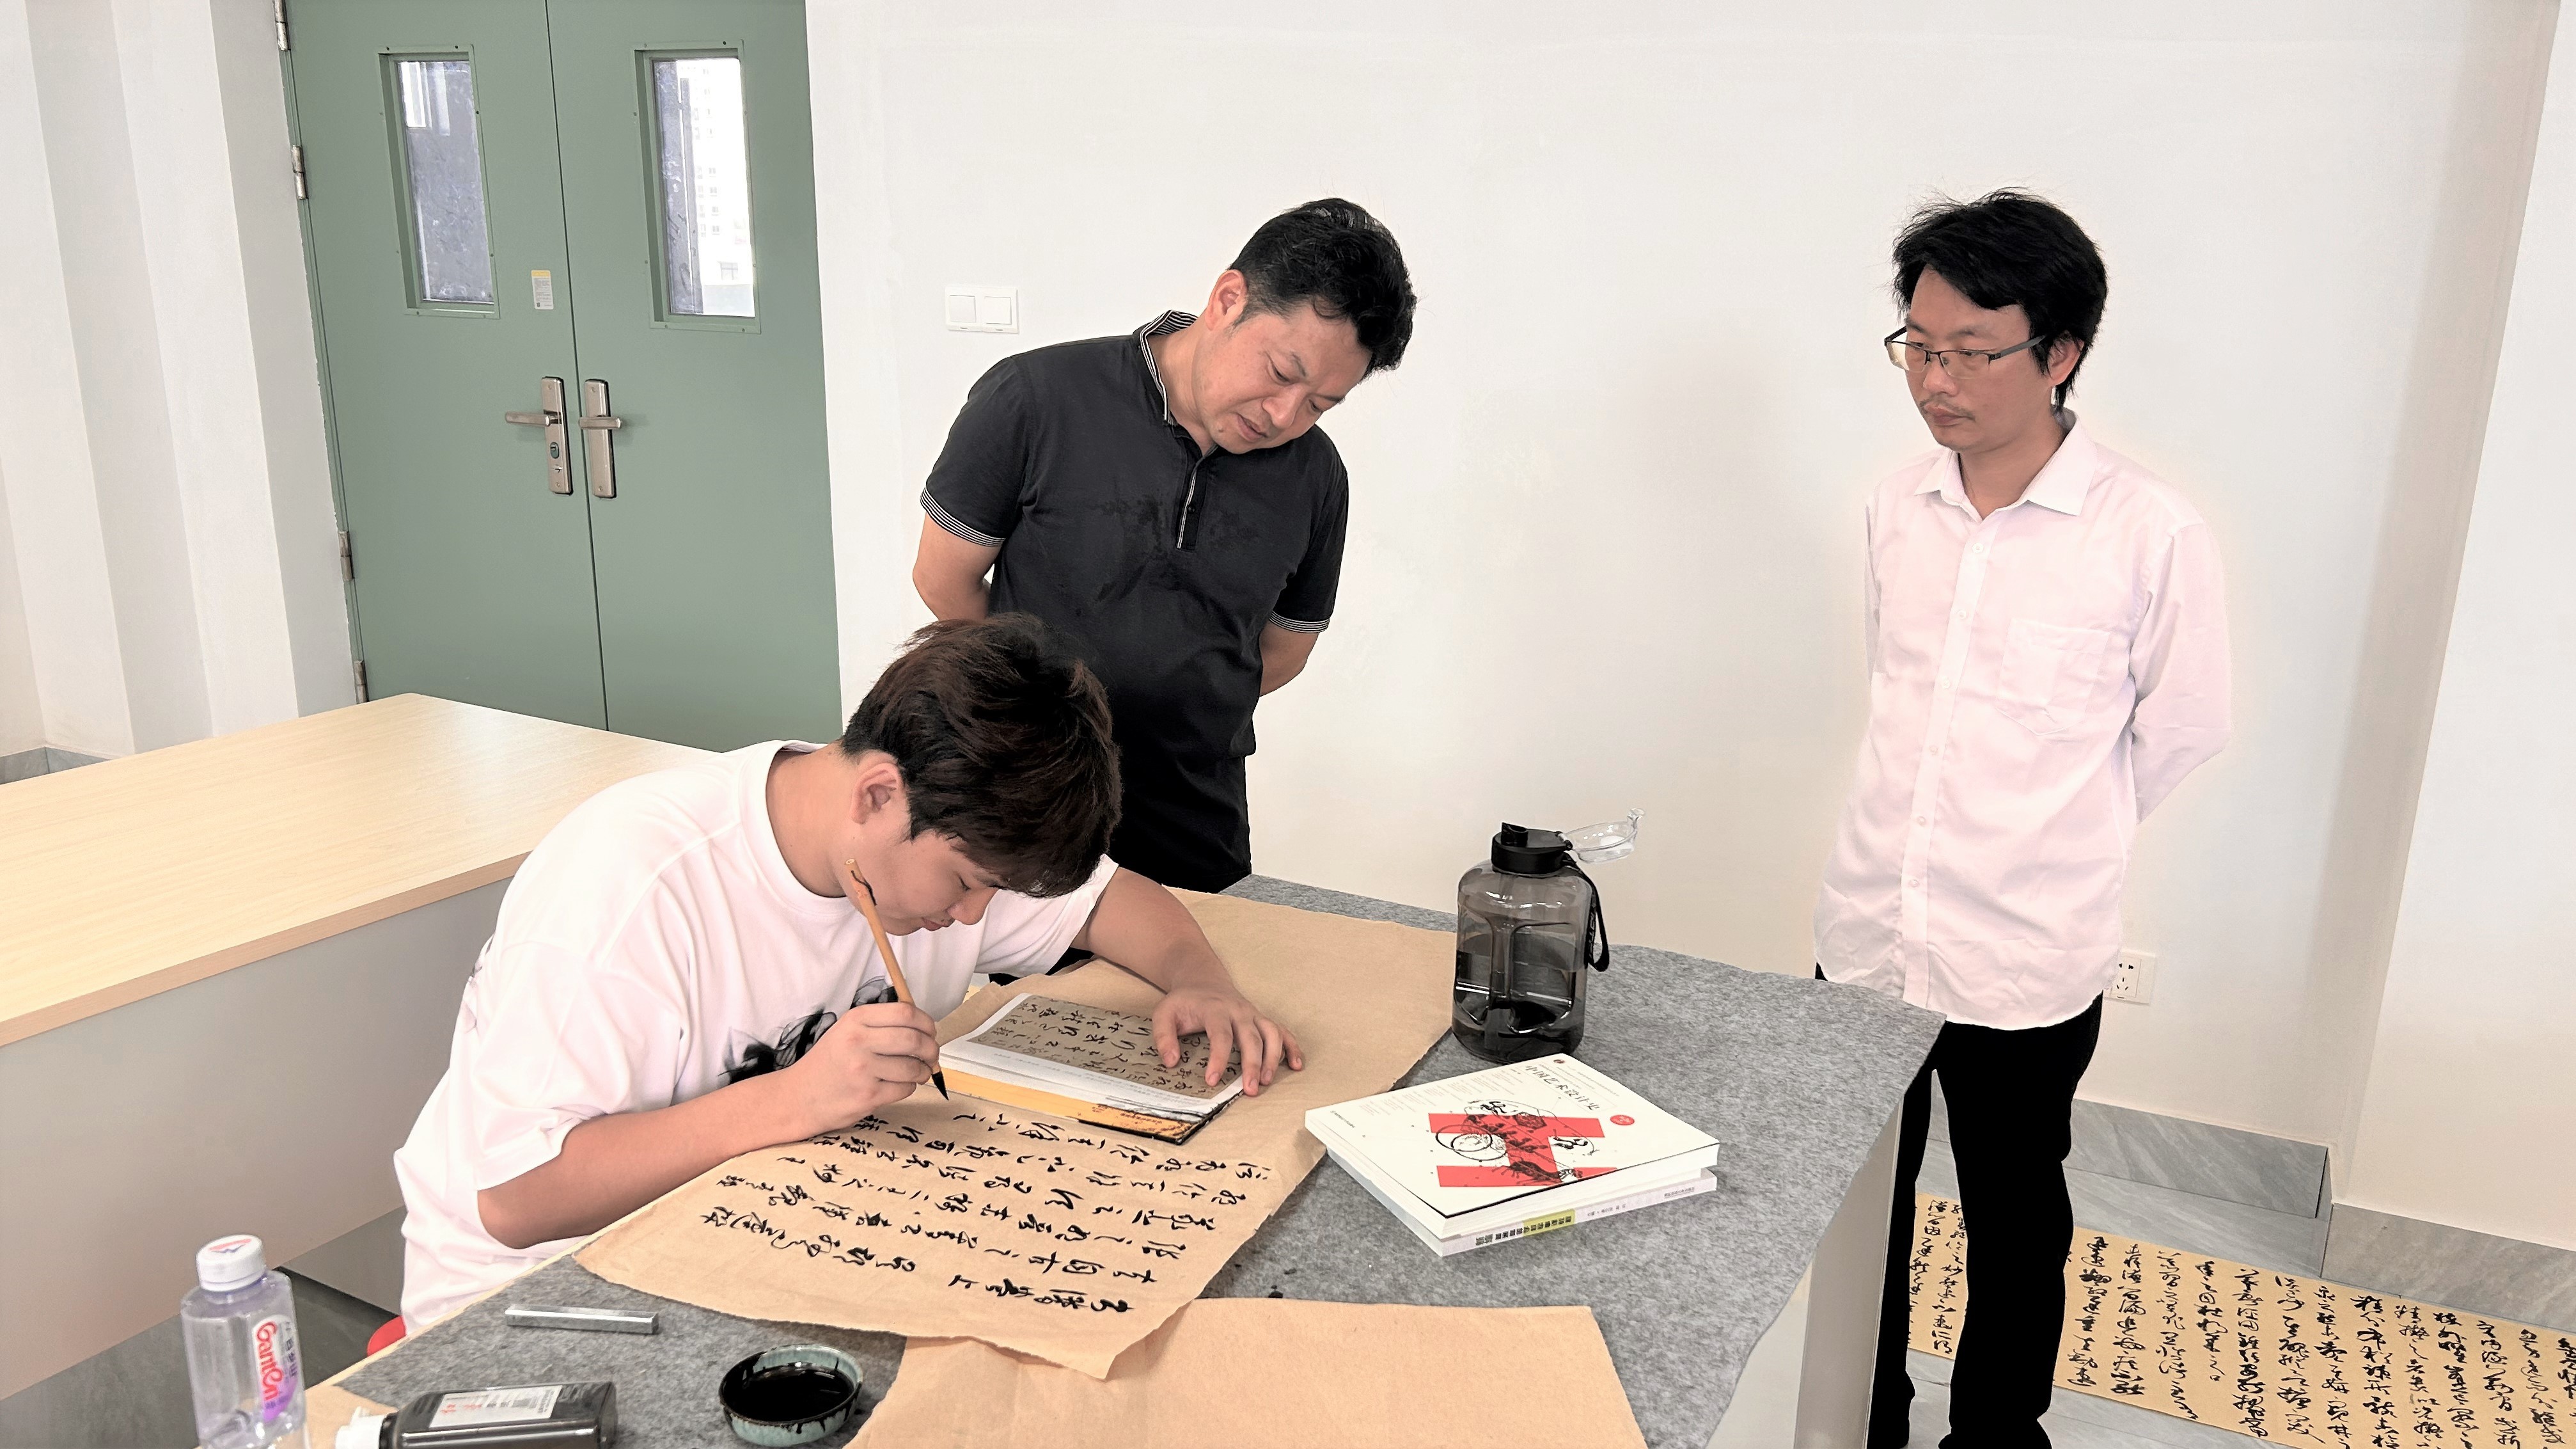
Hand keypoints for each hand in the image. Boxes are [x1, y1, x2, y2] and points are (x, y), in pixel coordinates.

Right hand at [782, 1002, 940, 1130]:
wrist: (798, 1097)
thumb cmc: (828, 1063)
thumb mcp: (846, 1031)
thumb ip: (879, 1025)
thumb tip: (923, 1028)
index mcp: (855, 1020)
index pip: (905, 1012)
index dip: (926, 1022)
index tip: (931, 1031)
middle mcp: (858, 1041)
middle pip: (914, 1039)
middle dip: (931, 1049)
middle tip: (932, 1055)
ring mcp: (863, 1070)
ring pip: (913, 1067)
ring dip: (924, 1071)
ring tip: (919, 1072)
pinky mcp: (867, 1096)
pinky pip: (904, 1089)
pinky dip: (909, 1087)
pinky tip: (899, 1085)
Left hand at [1151, 988, 1303, 1096]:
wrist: (1202, 979)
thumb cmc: (1184, 1001)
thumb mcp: (1164, 1013)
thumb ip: (1164, 1037)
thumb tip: (1171, 1061)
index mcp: (1214, 1009)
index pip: (1221, 1035)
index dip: (1218, 1059)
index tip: (1212, 1080)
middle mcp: (1238, 1011)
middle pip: (1252, 1037)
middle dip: (1252, 1064)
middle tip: (1249, 1090)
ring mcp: (1253, 1014)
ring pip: (1272, 1033)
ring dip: (1273, 1058)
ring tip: (1267, 1081)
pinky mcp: (1261, 1018)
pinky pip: (1282, 1031)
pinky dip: (1291, 1047)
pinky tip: (1296, 1065)